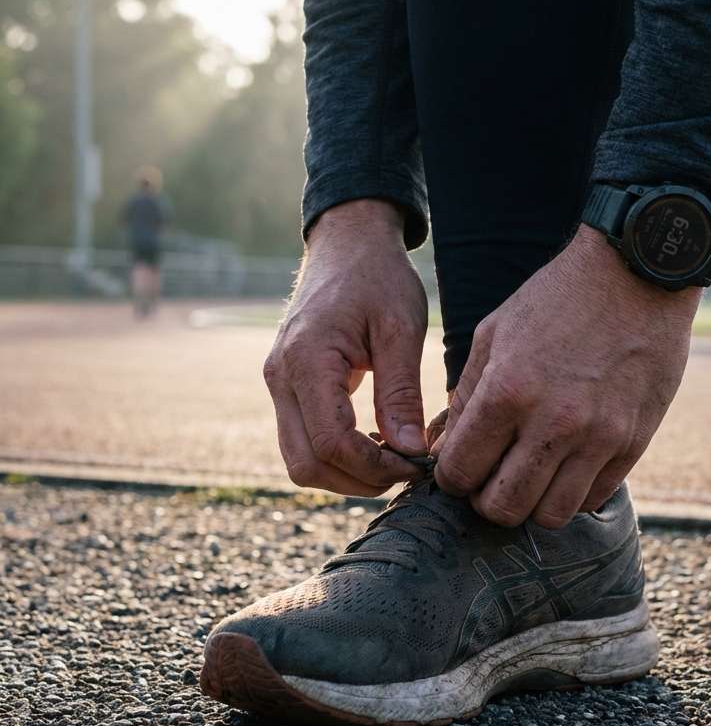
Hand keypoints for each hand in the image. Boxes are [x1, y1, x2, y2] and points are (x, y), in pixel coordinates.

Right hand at [263, 199, 427, 495]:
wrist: (346, 245)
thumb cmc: (378, 278)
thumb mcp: (400, 330)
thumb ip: (402, 392)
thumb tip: (411, 451)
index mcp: (307, 360)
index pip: (331, 442)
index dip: (375, 466)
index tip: (417, 464)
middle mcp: (280, 377)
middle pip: (307, 464)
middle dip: (359, 480)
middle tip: (407, 469)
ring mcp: (277, 384)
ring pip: (300, 461)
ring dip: (346, 473)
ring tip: (395, 458)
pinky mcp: (286, 387)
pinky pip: (302, 440)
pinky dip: (337, 455)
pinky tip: (377, 442)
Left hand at [433, 225, 699, 526]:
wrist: (636, 275)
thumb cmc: (556, 300)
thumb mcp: (494, 334)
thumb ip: (465, 397)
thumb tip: (441, 448)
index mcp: (507, 390)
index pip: (460, 472)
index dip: (450, 477)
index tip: (457, 467)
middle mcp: (552, 422)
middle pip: (502, 507)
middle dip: (485, 500)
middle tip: (490, 478)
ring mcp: (597, 437)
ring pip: (549, 516)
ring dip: (530, 504)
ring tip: (528, 475)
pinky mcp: (632, 443)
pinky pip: (592, 499)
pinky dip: (571, 493)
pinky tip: (564, 465)